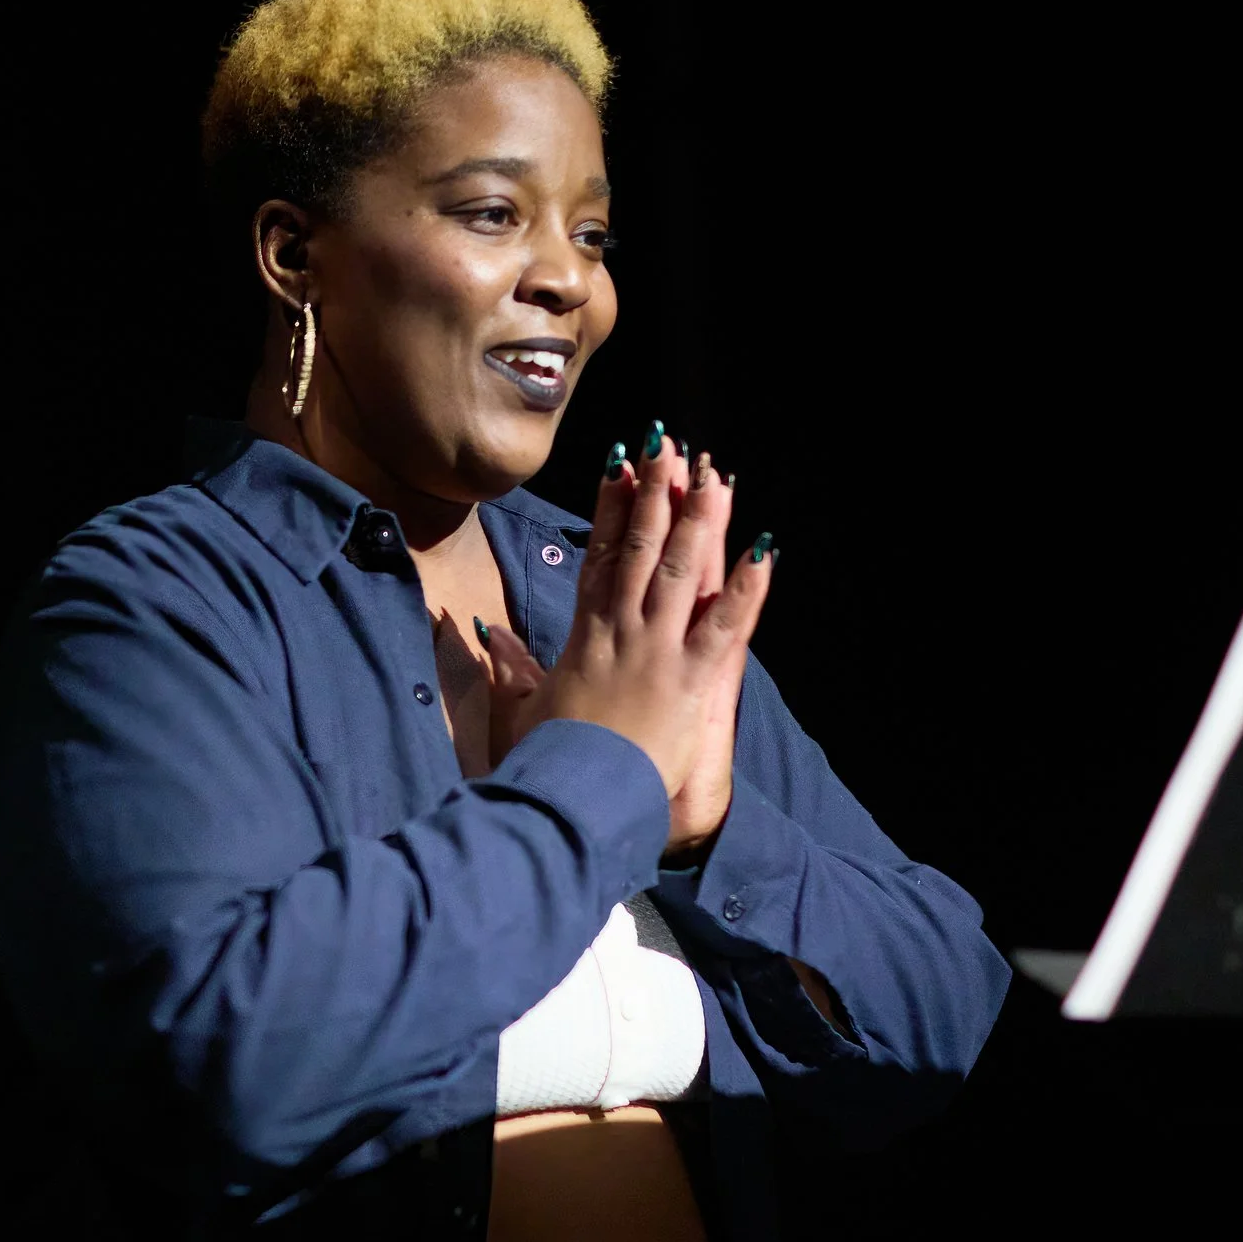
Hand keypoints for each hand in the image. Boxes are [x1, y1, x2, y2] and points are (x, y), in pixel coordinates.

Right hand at [481, 433, 770, 808]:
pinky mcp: (689, 679)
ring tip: (714, 476)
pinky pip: (726, 626)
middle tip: (667, 445)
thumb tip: (476, 628)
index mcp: (585, 635)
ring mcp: (657, 651)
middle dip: (656, 493)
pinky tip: (766, 548)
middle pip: (642, 548)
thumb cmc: (546, 759)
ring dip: (700, 521)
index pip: (601, 557)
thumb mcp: (521, 705)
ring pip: (682, 571)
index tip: (620, 467)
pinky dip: (749, 589)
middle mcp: (623, 630)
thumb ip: (507, 662)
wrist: (570, 796)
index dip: (611, 508)